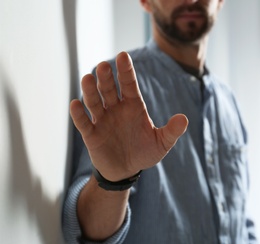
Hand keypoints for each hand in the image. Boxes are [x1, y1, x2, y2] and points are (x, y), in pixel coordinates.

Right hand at [70, 52, 187, 180]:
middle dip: (106, 78)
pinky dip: (79, 114)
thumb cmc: (144, 152)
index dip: (125, 71)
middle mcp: (116, 109)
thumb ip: (172, 131)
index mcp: (133, 105)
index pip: (128, 84)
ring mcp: (102, 120)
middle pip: (109, 89)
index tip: (122, 56)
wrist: (127, 171)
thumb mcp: (161, 143)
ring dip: (90, 91)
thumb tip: (184, 119)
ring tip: (88, 78)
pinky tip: (75, 104)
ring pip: (94, 102)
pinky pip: (84, 122)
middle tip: (105, 66)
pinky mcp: (92, 135)